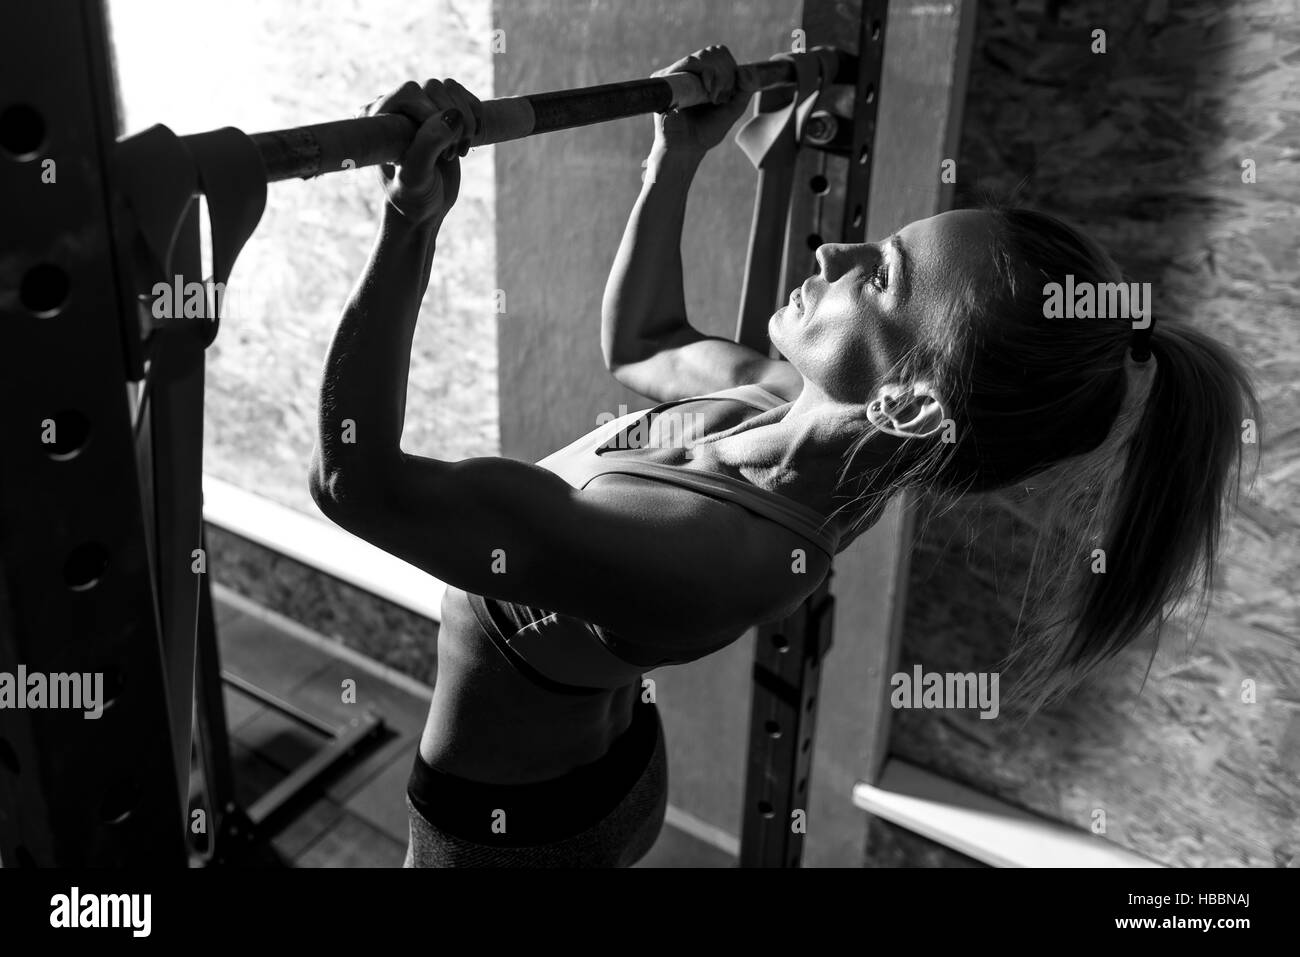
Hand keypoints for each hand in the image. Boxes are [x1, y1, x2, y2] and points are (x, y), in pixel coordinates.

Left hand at [362, 78, 481, 225]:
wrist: (425, 208)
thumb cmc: (412, 197)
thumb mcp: (416, 177)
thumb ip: (428, 145)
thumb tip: (453, 115)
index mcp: (378, 117)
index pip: (409, 92)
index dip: (430, 111)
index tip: (441, 148)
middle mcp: (397, 107)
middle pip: (433, 88)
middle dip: (449, 121)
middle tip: (449, 155)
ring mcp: (421, 107)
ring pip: (451, 88)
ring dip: (465, 119)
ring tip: (458, 150)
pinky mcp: (443, 112)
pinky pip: (464, 96)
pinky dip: (475, 116)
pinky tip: (469, 140)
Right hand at [651, 45, 758, 154]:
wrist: (686, 148)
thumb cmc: (706, 131)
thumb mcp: (733, 109)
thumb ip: (746, 89)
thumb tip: (744, 69)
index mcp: (704, 75)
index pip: (720, 54)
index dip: (730, 67)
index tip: (728, 93)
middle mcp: (689, 72)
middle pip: (714, 51)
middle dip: (725, 73)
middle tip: (719, 98)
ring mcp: (677, 73)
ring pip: (703, 56)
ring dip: (716, 75)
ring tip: (712, 97)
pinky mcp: (665, 77)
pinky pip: (689, 62)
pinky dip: (705, 72)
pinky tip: (707, 91)